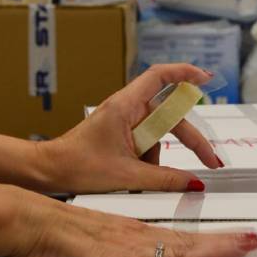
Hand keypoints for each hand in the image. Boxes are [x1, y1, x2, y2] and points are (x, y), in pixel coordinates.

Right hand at [8, 191, 256, 256]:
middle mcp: (143, 239)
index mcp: (142, 234)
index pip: (191, 238)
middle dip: (233, 243)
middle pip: (196, 243)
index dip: (223, 239)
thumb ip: (133, 251)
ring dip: (217, 252)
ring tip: (247, 248)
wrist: (33, 223)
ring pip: (184, 253)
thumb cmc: (63, 235)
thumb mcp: (106, 244)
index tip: (249, 237)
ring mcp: (131, 252)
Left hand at [42, 64, 221, 193]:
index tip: (207, 78)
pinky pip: (148, 144)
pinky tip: (137, 176)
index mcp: (126, 106)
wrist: (47, 171)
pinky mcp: (122, 134)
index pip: (161, 77)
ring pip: (159, 134)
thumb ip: (165, 179)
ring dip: (160, 157)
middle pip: (170, 116)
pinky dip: (149, 161)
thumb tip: (194, 183)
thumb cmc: (76, 166)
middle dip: (190, 139)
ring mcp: (125, 121)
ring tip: (141, 178)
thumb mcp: (127, 176)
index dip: (186, 73)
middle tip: (209, 161)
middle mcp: (127, 108)